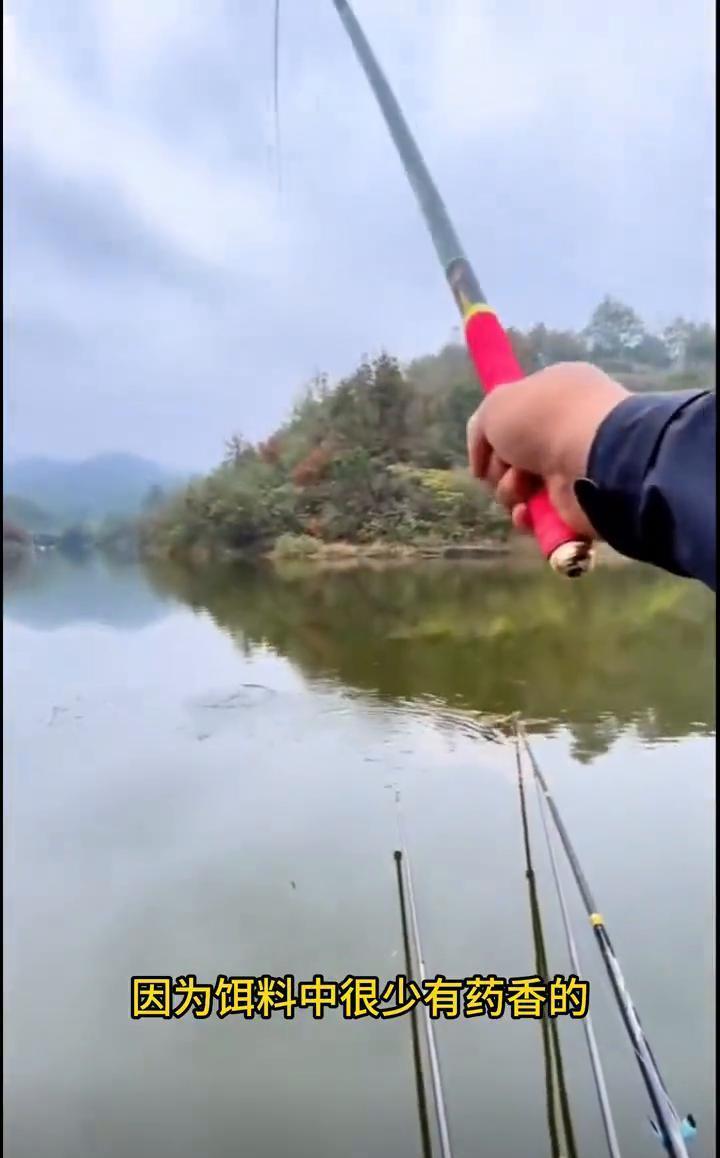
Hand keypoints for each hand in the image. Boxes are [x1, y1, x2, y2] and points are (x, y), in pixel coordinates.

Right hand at [466, 362, 628, 538]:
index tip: (486, 450)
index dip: (495, 434)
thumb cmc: (544, 420)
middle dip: (500, 466)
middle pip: (513, 456)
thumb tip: (484, 463)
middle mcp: (567, 428)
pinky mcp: (576, 503)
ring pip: (521, 488)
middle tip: (507, 465)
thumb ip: (480, 427)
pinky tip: (527, 510)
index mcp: (556, 393)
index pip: (516, 415)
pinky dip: (526, 516)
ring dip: (510, 490)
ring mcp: (574, 467)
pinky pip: (538, 515)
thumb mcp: (495, 406)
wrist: (591, 457)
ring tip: (521, 485)